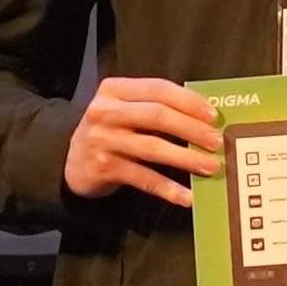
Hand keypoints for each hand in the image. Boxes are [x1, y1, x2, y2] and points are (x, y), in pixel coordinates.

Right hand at [61, 74, 227, 206]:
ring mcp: (103, 140)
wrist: (69, 162)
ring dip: (186, 158)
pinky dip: (168, 188)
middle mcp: (106, 112)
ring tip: (210, 166)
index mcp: (114, 90)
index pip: (158, 89)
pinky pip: (143, 179)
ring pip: (152, 148)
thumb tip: (203, 119)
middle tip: (217, 141)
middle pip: (157, 116)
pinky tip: (187, 196)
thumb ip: (152, 107)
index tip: (213, 114)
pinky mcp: (104, 168)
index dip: (188, 101)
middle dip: (192, 128)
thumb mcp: (122, 110)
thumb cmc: (108, 132)